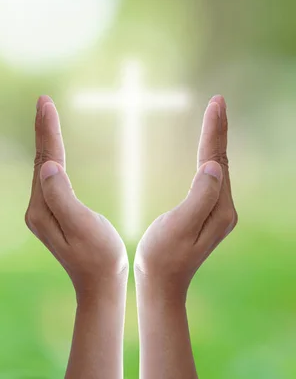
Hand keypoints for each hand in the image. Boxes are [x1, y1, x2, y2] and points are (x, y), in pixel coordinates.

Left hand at [25, 96, 126, 378]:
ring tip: (46, 114)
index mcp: (43, 208)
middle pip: (40, 160)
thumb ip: (62, 197)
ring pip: (43, 167)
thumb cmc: (99, 256)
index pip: (45, 160)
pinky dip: (51, 156)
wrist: (100, 285)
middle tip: (43, 100)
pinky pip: (49, 177)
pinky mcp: (51, 213)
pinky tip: (53, 150)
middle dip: (43, 128)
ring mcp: (42, 211)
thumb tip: (47, 166)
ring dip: (45, 140)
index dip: (47, 130)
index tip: (45, 102)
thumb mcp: (82, 227)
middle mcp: (36, 208)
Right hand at [134, 96, 237, 297]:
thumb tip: (214, 166)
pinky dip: (208, 157)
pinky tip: (206, 153)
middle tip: (218, 101)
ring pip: (217, 167)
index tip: (215, 103)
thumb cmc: (162, 256)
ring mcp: (216, 212)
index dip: (215, 131)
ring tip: (215, 116)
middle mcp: (223, 208)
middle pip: (221, 160)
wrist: (161, 284)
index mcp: (219, 209)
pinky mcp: (205, 214)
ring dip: (216, 140)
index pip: (217, 160)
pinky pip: (210, 178)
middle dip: (219, 129)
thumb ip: (199, 197)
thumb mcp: (180, 227)